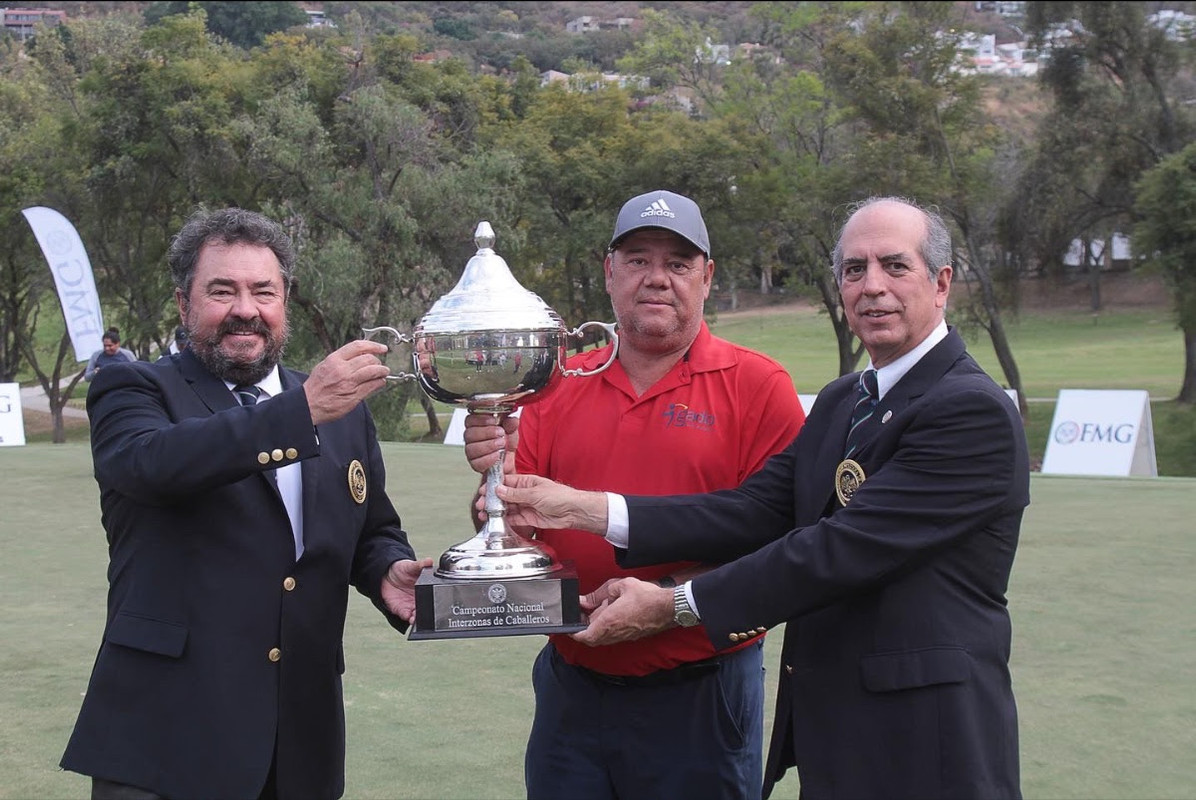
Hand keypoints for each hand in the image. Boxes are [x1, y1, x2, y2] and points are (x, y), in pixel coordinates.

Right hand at [304, 340, 391, 425]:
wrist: (308, 405)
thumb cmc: (316, 387)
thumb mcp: (324, 366)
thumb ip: (341, 359)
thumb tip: (359, 355)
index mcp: (334, 360)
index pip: (358, 346)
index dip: (373, 345)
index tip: (381, 348)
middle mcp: (342, 370)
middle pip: (369, 359)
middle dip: (378, 361)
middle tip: (380, 364)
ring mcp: (349, 383)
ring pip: (374, 371)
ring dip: (382, 371)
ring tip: (384, 372)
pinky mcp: (354, 396)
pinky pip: (372, 386)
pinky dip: (379, 382)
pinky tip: (379, 382)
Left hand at [379, 557, 433, 622]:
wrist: (385, 574)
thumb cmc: (402, 569)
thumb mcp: (411, 565)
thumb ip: (421, 565)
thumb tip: (429, 561)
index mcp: (425, 589)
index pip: (432, 599)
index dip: (433, 604)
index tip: (433, 606)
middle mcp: (419, 599)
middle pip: (425, 610)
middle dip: (425, 614)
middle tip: (424, 612)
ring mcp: (410, 605)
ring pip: (417, 616)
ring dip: (417, 618)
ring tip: (416, 617)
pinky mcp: (400, 609)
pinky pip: (405, 616)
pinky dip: (407, 617)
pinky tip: (408, 616)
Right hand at [463, 413, 516, 475]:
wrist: (508, 460)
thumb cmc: (505, 442)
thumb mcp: (511, 430)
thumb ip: (511, 424)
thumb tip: (512, 421)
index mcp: (477, 426)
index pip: (469, 420)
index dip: (480, 419)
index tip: (493, 420)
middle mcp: (471, 439)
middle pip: (468, 434)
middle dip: (486, 432)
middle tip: (500, 432)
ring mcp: (472, 452)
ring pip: (471, 448)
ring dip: (488, 445)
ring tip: (501, 444)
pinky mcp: (476, 464)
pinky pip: (477, 463)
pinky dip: (488, 458)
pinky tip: (497, 455)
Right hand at [489, 474, 608, 532]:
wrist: (573, 512)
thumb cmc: (559, 496)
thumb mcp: (534, 493)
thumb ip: (515, 494)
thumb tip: (498, 490)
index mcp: (526, 482)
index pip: (506, 482)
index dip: (494, 487)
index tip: (483, 491)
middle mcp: (525, 493)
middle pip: (504, 496)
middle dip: (492, 500)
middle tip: (481, 505)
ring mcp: (526, 506)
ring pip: (507, 508)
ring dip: (496, 511)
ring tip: (485, 514)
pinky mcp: (529, 518)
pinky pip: (514, 518)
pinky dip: (505, 520)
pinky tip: (496, 521)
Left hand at [571, 577, 673, 646]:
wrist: (669, 608)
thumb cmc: (647, 596)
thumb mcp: (620, 586)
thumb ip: (600, 594)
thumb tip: (585, 600)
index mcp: (608, 621)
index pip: (585, 636)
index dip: (574, 634)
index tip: (568, 627)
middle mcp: (614, 633)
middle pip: (592, 639)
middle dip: (584, 630)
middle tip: (581, 618)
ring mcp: (624, 636)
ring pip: (603, 639)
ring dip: (596, 630)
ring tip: (596, 615)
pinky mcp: (632, 636)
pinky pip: (614, 637)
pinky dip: (607, 629)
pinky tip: (611, 616)